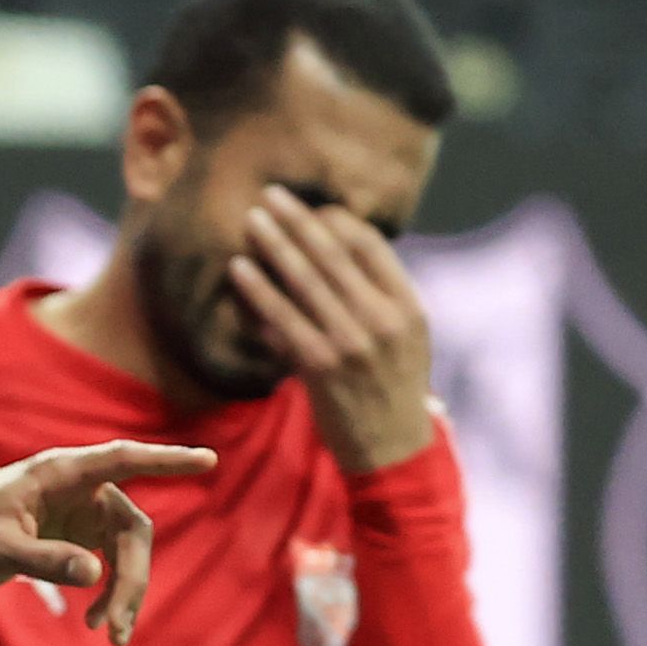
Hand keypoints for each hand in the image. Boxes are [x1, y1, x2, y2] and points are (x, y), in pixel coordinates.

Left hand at [0, 442, 219, 645]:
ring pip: (127, 552)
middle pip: (131, 529)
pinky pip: (112, 565)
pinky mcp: (80, 537)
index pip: (123, 459)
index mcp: (61, 473)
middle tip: (114, 627)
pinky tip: (94, 623)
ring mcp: (83, 514)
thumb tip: (94, 575)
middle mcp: (80, 489)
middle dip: (132, 579)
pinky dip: (110, 595)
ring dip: (125, 593)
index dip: (166, 460)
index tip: (208, 460)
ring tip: (107, 634)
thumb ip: (40, 559)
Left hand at [230, 186, 435, 475]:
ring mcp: (353, 342)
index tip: (309, 206)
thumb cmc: (390, 389)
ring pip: (306, 282)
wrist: (392, 451)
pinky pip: (283, 319)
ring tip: (252, 219)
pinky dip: (259, 291)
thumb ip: (377, 299)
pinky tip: (239, 269)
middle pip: (335, 255)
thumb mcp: (403, 340)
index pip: (371, 246)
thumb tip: (335, 254)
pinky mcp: (321, 367)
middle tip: (270, 194)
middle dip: (299, 221)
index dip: (335, 221)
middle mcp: (384, 319)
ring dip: (275, 245)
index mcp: (408, 306)